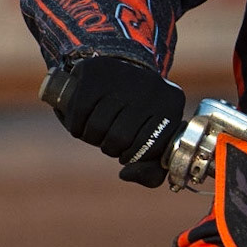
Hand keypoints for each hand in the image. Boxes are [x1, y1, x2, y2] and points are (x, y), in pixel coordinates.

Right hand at [50, 57, 185, 187]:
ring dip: (91, 138)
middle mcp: (151, 86)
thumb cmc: (137, 116)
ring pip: (98, 126)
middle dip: (110, 148)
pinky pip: (79, 112)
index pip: (151, 147)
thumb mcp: (154, 141)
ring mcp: (123, 76)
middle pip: (120, 138)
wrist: (117, 71)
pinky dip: (76, 125)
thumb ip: (152, 172)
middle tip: (109, 139)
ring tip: (96, 130)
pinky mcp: (94, 72)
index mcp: (171, 103)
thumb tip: (126, 174)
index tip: (127, 150)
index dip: (133, 156)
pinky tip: (81, 123)